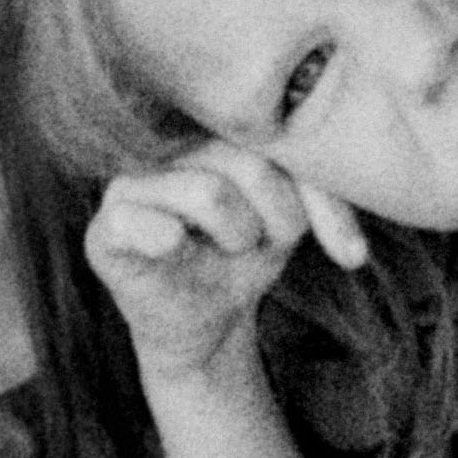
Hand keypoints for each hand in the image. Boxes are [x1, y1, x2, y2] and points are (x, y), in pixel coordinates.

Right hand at [81, 140, 367, 384]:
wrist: (204, 324)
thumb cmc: (243, 259)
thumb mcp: (294, 221)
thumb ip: (315, 195)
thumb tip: (346, 241)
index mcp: (215, 132)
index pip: (281, 140)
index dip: (317, 199)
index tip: (351, 254)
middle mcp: (171, 145)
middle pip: (252, 166)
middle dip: (277, 222)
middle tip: (260, 245)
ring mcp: (133, 183)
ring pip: (209, 193)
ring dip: (237, 238)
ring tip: (227, 250)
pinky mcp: (107, 228)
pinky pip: (137, 221)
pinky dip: (166, 239)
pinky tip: (177, 249)